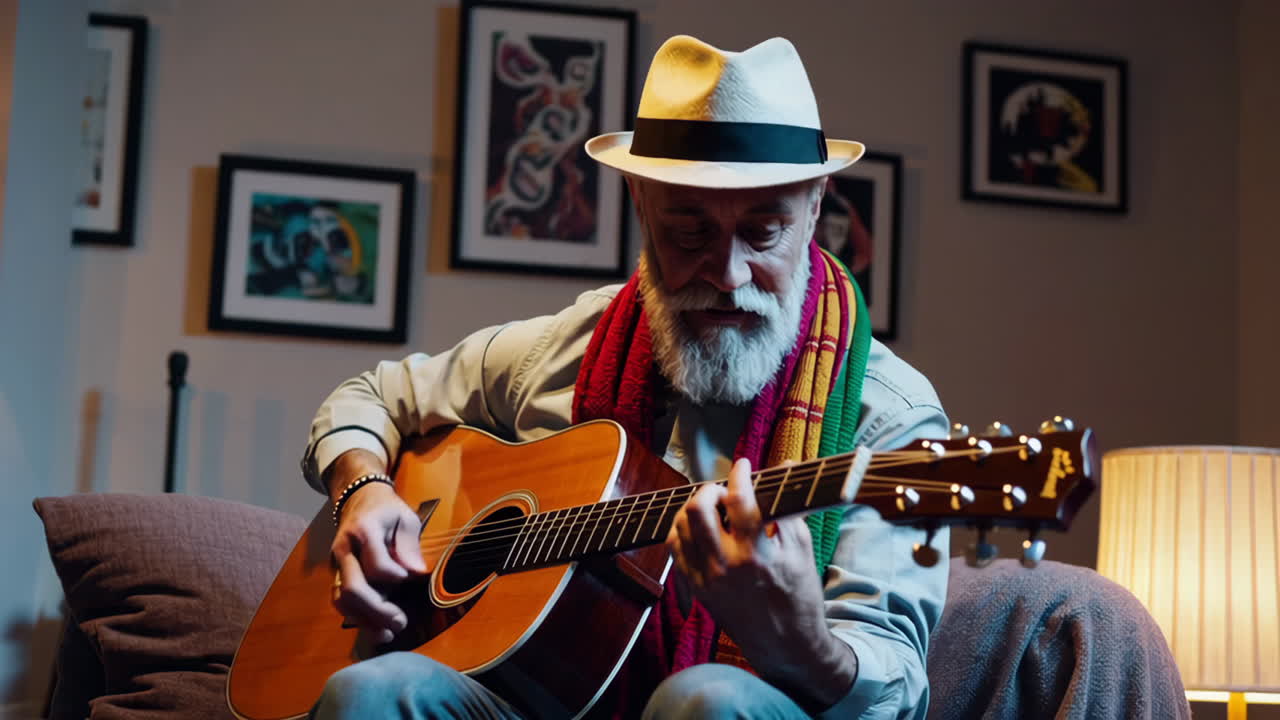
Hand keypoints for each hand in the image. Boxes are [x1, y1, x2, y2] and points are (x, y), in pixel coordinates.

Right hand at [328, 451, 426, 643]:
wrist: (358, 498)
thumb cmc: (387, 509)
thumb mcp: (405, 517)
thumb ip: (409, 543)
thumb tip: (416, 572)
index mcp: (364, 531)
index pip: (375, 563)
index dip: (392, 576)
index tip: (407, 578)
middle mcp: (344, 549)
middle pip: (352, 588)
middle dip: (377, 610)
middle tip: (401, 623)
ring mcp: (337, 564)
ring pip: (341, 599)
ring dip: (364, 620)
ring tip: (388, 633)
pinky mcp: (337, 574)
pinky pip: (341, 601)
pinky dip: (357, 617)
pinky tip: (376, 629)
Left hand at [666, 458, 855, 707]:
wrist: (785, 645)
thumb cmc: (799, 595)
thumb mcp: (802, 550)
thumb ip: (789, 507)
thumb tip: (785, 468)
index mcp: (758, 553)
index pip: (740, 498)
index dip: (739, 473)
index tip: (743, 464)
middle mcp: (727, 565)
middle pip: (699, 508)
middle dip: (709, 489)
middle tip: (723, 489)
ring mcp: (707, 578)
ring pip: (681, 526)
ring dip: (693, 508)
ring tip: (711, 507)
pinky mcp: (697, 589)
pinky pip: (674, 550)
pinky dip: (682, 531)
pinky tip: (698, 528)